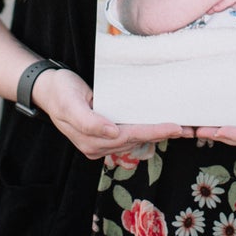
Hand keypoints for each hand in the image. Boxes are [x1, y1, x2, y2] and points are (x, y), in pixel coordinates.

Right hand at [33, 68, 190, 159]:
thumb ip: (89, 121)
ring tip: (180, 128)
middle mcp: (97, 145)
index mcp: (91, 139)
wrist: (47, 89)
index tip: (175, 127)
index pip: (131, 135)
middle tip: (188, 129)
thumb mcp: (70, 103)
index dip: (154, 131)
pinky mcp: (103, 135)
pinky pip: (128, 134)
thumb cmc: (60, 92)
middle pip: (136, 139)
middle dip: (161, 134)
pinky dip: (145, 130)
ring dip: (156, 134)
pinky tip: (158, 126)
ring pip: (134, 139)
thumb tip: (112, 133)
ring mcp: (100, 142)